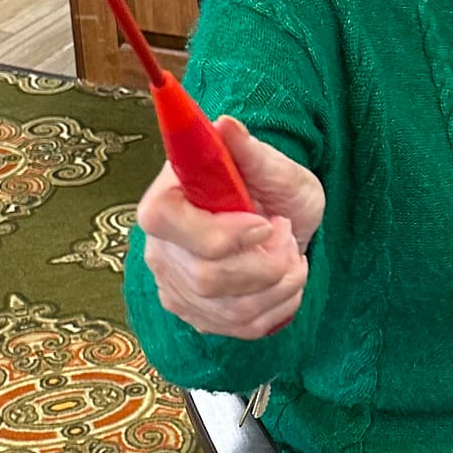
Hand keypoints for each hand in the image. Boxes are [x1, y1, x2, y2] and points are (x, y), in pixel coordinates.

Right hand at [137, 116, 323, 340]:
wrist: (281, 220)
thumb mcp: (272, 165)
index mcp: (165, 200)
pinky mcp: (198, 315)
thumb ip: (249, 151)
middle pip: (206, 278)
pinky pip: (241, 327)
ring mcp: (177, 287)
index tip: (265, 223)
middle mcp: (161, 249)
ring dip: (280, 285)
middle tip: (287, 234)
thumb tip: (226, 125)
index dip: (221, 234)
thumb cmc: (271, 187)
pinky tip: (286, 280)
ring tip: (292, 255)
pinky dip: (278, 306)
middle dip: (265, 263)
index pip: (166, 224)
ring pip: (230, 309)